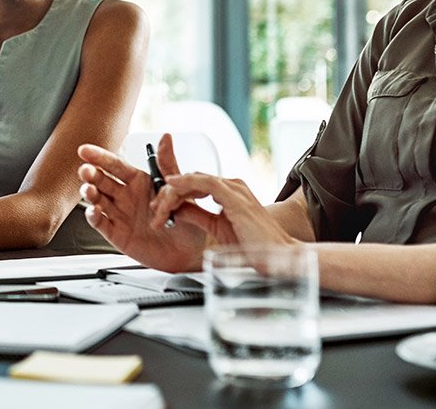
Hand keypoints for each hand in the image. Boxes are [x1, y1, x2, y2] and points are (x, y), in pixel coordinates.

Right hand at [77, 136, 207, 271]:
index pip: (115, 165)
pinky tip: (93, 211)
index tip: (85, 151)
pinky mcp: (116, 233)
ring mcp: (119, 214)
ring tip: (88, 190)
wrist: (190, 252)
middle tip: (85, 171)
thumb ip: (167, 164)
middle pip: (102, 181)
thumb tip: (165, 137)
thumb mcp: (178, 189)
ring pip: (98, 200)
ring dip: (90, 194)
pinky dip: (94, 217)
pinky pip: (101, 223)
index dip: (99, 157)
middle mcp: (126, 196)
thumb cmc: (187, 220)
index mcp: (139, 182)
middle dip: (91, 174)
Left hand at [152, 172, 297, 250]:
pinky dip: (186, 182)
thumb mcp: (218, 229)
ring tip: (159, 205)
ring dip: (173, 190)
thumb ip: (200, 217)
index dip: (175, 193)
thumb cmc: (256, 247)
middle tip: (155, 208)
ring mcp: (236, 190)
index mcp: (230, 194)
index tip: (160, 208)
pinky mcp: (236, 198)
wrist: (280, 258)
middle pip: (192, 179)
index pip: (196, 185)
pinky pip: (206, 183)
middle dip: (169, 192)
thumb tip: (179, 211)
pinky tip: (172, 185)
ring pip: (195, 179)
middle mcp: (233, 187)